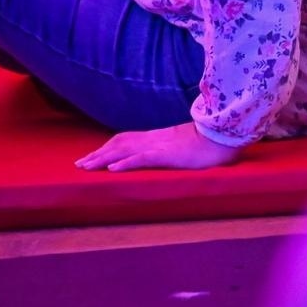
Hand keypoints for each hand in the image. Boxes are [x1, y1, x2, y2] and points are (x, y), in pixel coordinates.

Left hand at [76, 122, 240, 171]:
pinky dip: (126, 163)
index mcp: (160, 137)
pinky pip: (143, 158)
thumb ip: (176, 147)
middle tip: (80, 164)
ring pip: (126, 150)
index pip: (127, 139)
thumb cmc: (212, 142)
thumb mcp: (188, 145)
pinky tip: (113, 169)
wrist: (226, 136)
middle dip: (98, 153)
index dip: (108, 147)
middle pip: (120, 144)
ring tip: (87, 167)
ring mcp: (161, 146)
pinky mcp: (168, 155)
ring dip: (104, 158)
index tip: (93, 155)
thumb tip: (170, 152)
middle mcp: (155, 139)